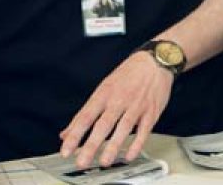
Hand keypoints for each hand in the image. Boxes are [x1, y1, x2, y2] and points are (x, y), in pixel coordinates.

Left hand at [59, 52, 172, 167]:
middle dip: (92, 145)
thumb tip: (67, 133)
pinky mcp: (152, 111)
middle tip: (82, 161)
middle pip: (103, 125)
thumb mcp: (103, 89)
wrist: (155, 61)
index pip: (86, 117)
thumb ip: (85, 113)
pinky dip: (137, 143)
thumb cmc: (128, 75)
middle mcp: (119, 100)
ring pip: (123, 128)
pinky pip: (144, 130)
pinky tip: (130, 155)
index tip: (66, 149)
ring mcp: (137, 106)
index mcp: (104, 94)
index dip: (75, 134)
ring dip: (113, 146)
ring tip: (104, 161)